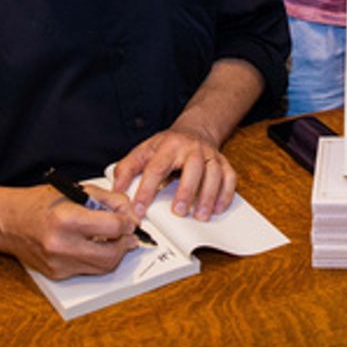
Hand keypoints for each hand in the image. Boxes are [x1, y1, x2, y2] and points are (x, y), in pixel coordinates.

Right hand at [0, 183, 141, 280]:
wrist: (8, 222)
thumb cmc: (38, 204)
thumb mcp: (75, 191)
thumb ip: (107, 199)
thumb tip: (130, 211)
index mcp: (66, 219)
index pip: (112, 227)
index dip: (127, 223)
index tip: (129, 220)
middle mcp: (62, 245)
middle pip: (111, 254)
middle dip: (125, 242)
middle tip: (127, 233)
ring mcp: (59, 263)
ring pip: (103, 267)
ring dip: (115, 253)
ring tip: (114, 239)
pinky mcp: (58, 274)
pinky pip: (88, 270)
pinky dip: (96, 258)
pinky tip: (93, 245)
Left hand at [111, 127, 236, 222]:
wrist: (195, 130)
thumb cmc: (168, 146)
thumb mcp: (144, 150)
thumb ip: (127, 168)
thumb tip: (116, 189)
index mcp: (168, 145)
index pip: (156, 167)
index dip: (146, 190)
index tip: (139, 209)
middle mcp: (192, 148)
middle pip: (192, 167)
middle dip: (186, 190)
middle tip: (178, 212)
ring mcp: (210, 155)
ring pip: (214, 173)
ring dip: (208, 196)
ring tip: (200, 216)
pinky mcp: (223, 163)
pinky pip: (230, 178)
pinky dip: (226, 194)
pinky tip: (217, 209)